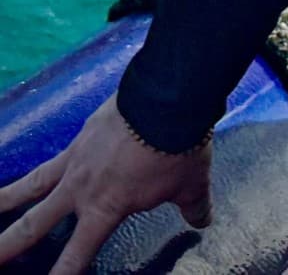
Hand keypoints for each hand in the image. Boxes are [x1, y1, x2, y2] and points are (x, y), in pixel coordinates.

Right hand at [0, 95, 211, 274]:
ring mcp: (76, 159)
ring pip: (31, 185)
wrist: (169, 97)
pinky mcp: (82, 134)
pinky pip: (54, 155)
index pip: (75, 256)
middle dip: (8, 246)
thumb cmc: (179, 145)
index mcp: (104, 210)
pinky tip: (29, 166)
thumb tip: (201, 220)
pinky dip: (39, 165)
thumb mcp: (190, 183)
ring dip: (5, 199)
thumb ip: (192, 205)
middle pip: (33, 225)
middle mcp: (80, 190)